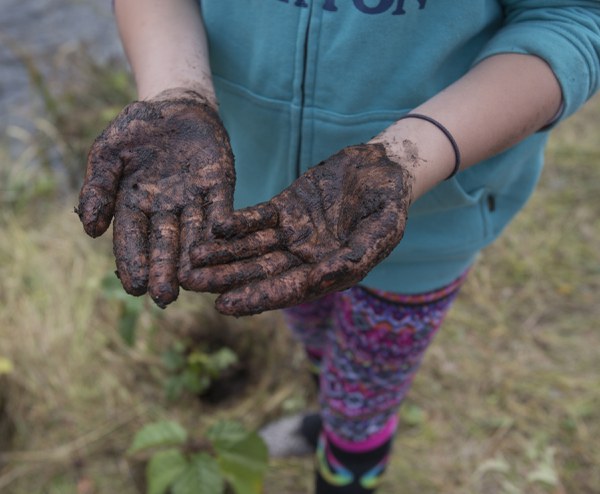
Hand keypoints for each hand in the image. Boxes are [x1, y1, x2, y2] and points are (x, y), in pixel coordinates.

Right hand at [76, 89, 234, 307]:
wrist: (176, 105)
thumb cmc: (137, 130)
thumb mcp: (108, 153)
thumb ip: (98, 188)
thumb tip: (90, 231)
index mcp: (135, 205)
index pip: (132, 239)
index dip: (133, 262)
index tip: (134, 287)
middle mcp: (166, 210)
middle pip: (165, 244)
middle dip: (165, 270)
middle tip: (166, 297)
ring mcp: (195, 200)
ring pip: (194, 232)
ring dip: (194, 256)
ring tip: (193, 280)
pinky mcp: (220, 187)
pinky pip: (222, 206)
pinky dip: (223, 220)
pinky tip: (222, 235)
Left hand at [189, 144, 412, 315]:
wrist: (383, 168)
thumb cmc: (390, 202)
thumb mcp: (383, 229)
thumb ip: (355, 256)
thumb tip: (322, 279)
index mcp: (329, 272)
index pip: (288, 289)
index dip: (257, 298)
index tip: (225, 306)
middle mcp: (305, 258)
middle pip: (260, 272)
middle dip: (226, 279)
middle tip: (190, 283)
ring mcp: (293, 233)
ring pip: (251, 248)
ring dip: (222, 254)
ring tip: (190, 260)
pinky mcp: (285, 208)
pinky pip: (257, 218)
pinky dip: (237, 223)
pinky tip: (215, 228)